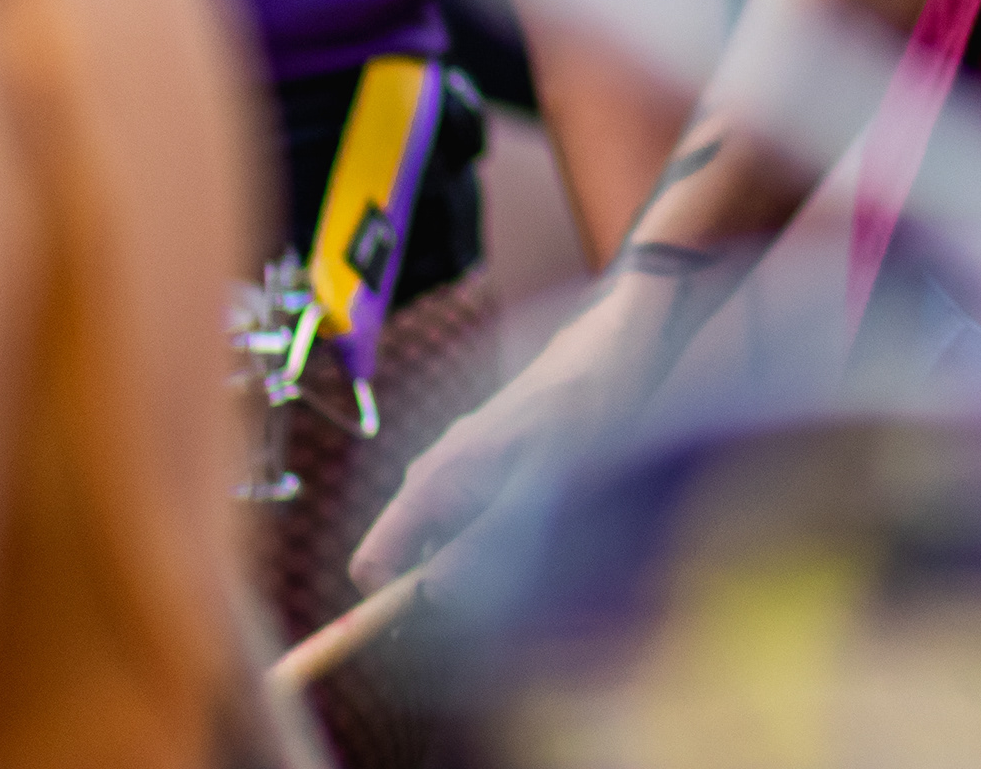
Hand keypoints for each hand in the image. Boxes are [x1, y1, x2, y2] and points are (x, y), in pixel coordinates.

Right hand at [350, 281, 667, 589]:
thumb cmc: (581, 412)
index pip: (372, 564)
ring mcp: (455, 468)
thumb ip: (485, 544)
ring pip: (442, 542)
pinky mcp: (481, 465)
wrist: (608, 351)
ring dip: (478, 562)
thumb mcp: (541, 490)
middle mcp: (431, 476)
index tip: (436, 629)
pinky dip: (495, 535)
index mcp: (433, 483)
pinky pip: (467, 519)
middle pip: (408, 561)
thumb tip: (431, 598)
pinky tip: (547, 520)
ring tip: (543, 547)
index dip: (391, 607)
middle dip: (445, 588)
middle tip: (513, 590)